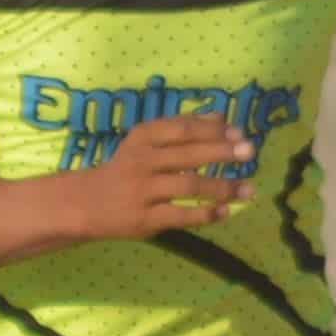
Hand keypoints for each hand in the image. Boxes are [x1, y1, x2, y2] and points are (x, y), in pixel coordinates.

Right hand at [73, 113, 254, 238]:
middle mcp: (142, 161)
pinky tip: (227, 212)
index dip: (211, 129)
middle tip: (250, 152)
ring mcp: (143, 191)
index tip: (239, 132)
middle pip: (187, 155)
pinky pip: (180, 216)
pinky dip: (205, 214)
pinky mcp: (145, 218)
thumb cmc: (126, 169)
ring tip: (250, 189)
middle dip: (221, 152)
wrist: (85, 203)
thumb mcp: (146, 142)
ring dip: (223, 188)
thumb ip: (182, 128)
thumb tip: (222, 117)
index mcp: (143, 138)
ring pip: (188, 187)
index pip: (181, 129)